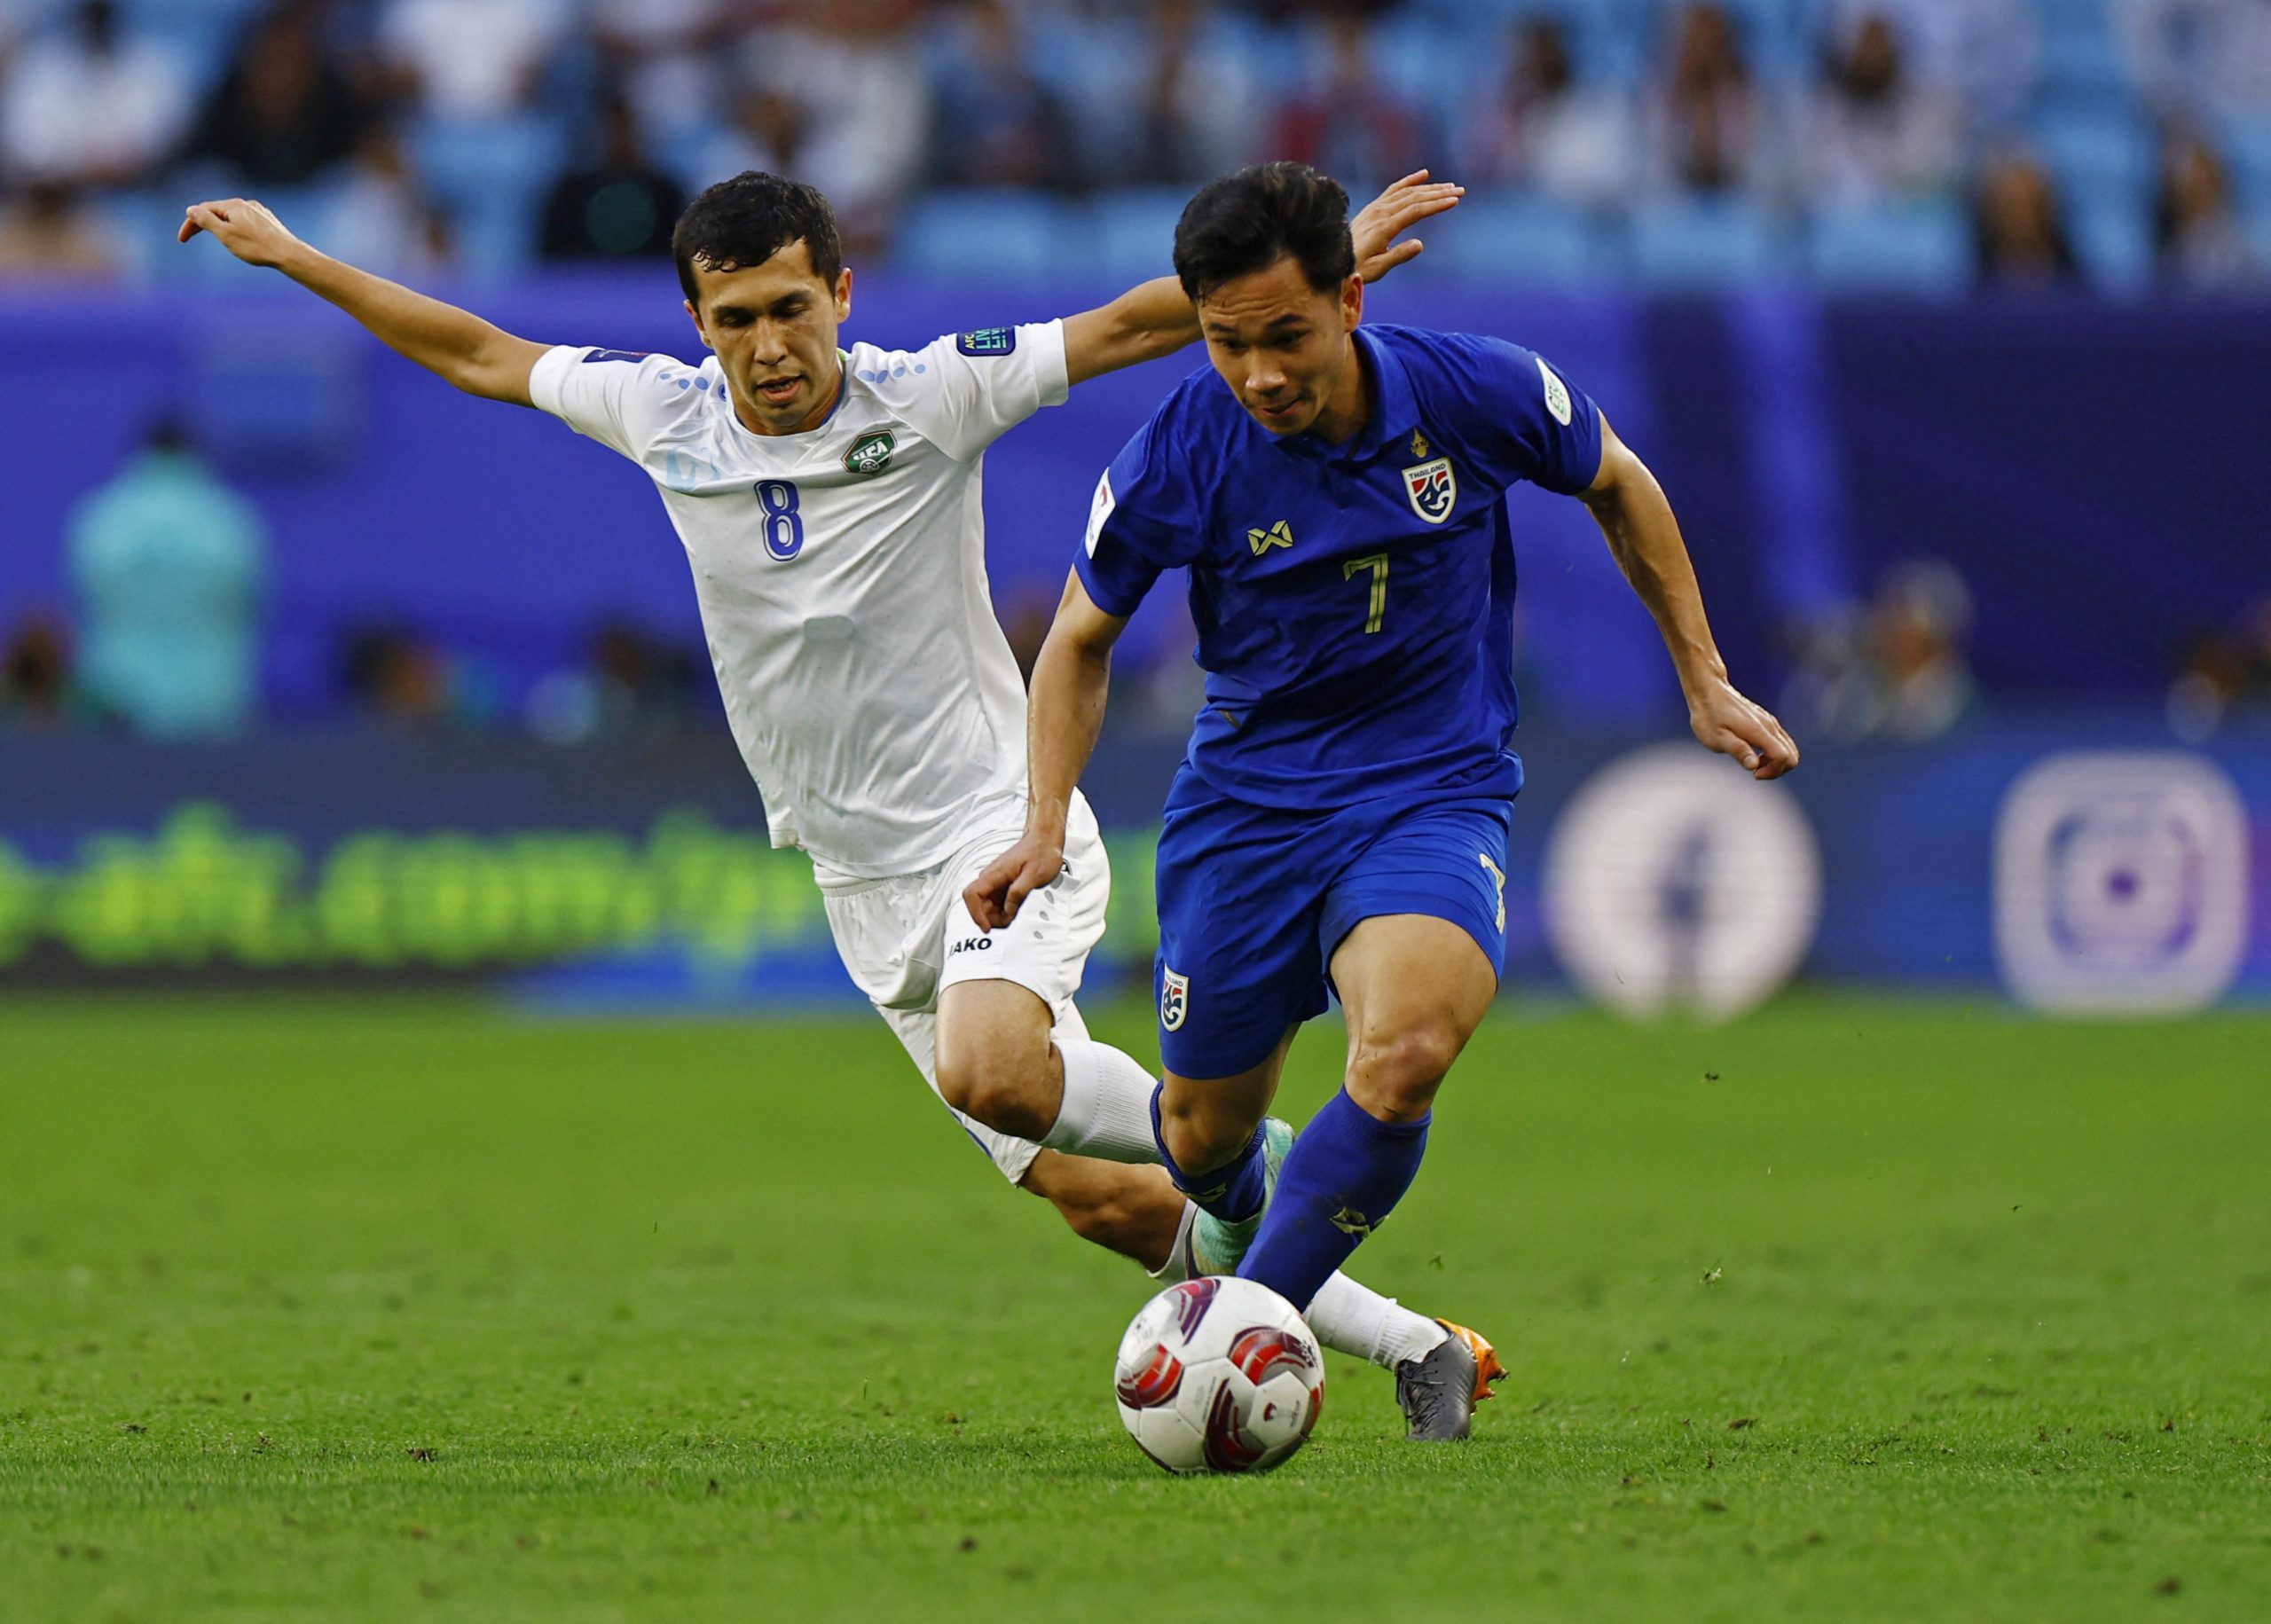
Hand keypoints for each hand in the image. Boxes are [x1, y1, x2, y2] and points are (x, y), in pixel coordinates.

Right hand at [178, 198, 304, 268]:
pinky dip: (235, 228)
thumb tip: (191, 209)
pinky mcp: (268, 220)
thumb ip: (206, 221)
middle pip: (217, 211)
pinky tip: (238, 237)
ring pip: (232, 216)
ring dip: (219, 225)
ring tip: (214, 237)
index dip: (190, 224)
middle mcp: (246, 204)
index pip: (203, 210)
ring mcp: (258, 211)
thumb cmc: (256, 246)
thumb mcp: (225, 234)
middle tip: (189, 238)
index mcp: (232, 205)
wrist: (288, 253)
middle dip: (202, 223)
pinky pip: (245, 221)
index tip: (182, 239)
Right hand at [962, 830, 1065, 931]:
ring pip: (986, 906)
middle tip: (1010, 921)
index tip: (987, 928)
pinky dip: (1003, 911)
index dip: (975, 914)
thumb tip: (1007, 911)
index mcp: (995, 873)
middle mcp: (990, 878)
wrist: (1044, 840)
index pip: (972, 895)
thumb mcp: (1035, 875)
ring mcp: (994, 882)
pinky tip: (1016, 908)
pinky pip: (995, 903)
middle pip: (977, 905)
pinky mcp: (1001, 886)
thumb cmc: (1041, 853)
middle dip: (990, 918)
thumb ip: (1019, 893)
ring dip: (997, 916)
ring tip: (1016, 913)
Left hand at [1351, 169, 1463, 283]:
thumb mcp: (1378, 268)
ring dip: (1430, 188)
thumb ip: (1398, 256)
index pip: (1416, 211)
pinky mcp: (1374, 207)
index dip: (1436, 205)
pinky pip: (1394, 189)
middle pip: (1415, 197)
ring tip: (1450, 186)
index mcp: (1384, 227)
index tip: (1455, 201)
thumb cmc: (1356, 267)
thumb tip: (1420, 244)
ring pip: (1407, 192)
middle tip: (1460, 191)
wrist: (1333, 257)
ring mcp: (1376, 207)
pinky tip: (1424, 174)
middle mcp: (1381, 212)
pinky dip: (1410, 181)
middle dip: (1439, 193)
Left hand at [1688, 676, 1799, 779]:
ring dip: (1776, 763)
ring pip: (1789, 749)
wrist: (1708, 691)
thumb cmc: (1709, 716)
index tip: (1753, 773)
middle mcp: (1770, 726)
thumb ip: (1738, 750)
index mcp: (1759, 731)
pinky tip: (1753, 752)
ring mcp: (1770, 723)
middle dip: (1777, 770)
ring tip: (1752, 762)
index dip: (1773, 771)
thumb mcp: (1717, 738)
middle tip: (1755, 771)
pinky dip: (1773, 754)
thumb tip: (1754, 765)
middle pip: (1792, 756)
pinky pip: (1781, 742)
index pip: (1784, 757)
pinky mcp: (1767, 721)